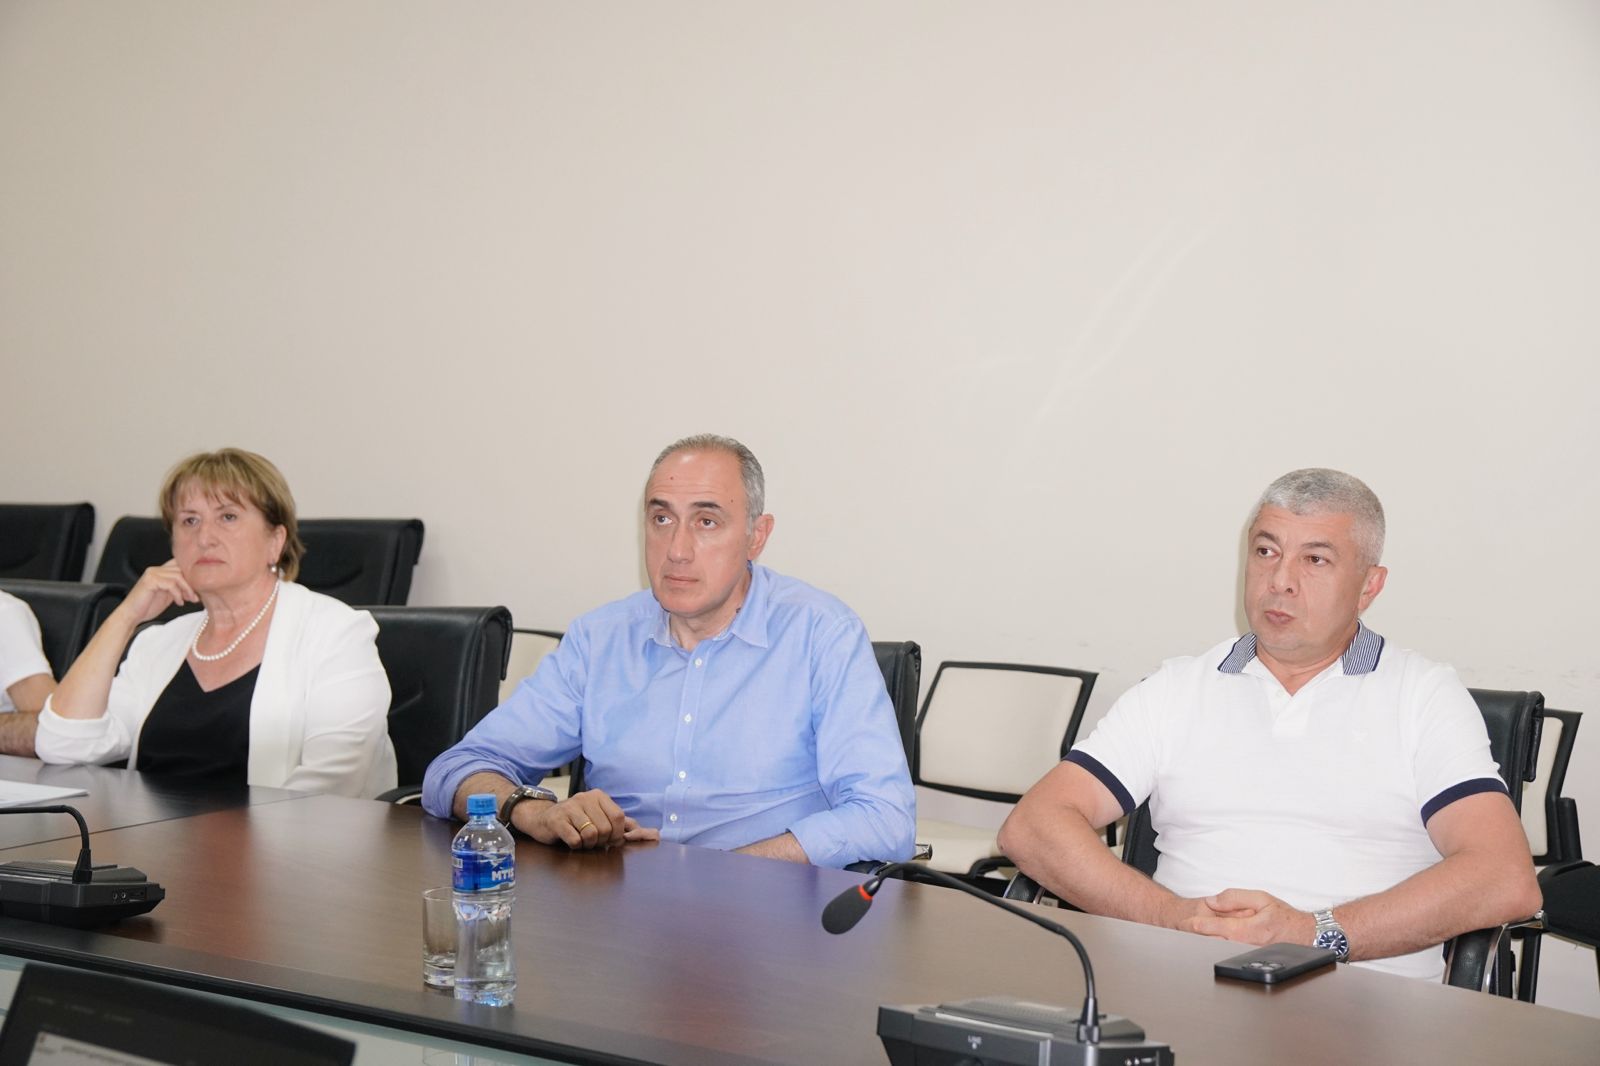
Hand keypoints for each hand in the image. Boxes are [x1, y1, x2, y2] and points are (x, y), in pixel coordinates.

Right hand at [120, 561, 197, 624]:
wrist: (131, 615)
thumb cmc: (147, 607)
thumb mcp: (168, 595)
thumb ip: (178, 588)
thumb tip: (196, 588)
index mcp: (159, 571)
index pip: (179, 565)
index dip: (191, 576)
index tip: (197, 590)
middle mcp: (155, 569)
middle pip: (181, 569)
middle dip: (191, 584)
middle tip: (195, 597)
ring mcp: (152, 574)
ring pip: (178, 576)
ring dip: (187, 590)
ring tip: (189, 600)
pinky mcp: (150, 581)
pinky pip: (171, 584)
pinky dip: (178, 594)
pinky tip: (179, 602)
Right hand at [520, 788, 658, 849]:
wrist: (542, 819)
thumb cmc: (576, 821)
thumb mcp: (600, 818)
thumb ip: (624, 825)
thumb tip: (652, 834)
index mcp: (598, 796)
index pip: (618, 817)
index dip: (616, 833)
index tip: (609, 840)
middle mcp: (585, 798)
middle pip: (605, 828)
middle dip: (601, 841)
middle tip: (592, 841)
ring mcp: (569, 808)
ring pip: (591, 835)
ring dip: (587, 844)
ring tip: (581, 840)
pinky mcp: (556, 820)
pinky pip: (575, 840)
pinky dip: (575, 845)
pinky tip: (570, 840)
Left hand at [1181, 888, 1315, 946]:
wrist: (1303, 935)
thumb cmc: (1284, 917)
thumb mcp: (1261, 898)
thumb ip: (1235, 897)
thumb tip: (1213, 901)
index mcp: (1249, 930)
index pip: (1219, 928)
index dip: (1202, 924)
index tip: (1189, 921)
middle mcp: (1246, 946)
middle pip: (1215, 941)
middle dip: (1200, 934)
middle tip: (1187, 926)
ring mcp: (1246, 955)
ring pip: (1220, 947)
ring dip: (1206, 939)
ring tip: (1196, 930)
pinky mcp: (1247, 959)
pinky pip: (1228, 950)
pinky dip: (1217, 943)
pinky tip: (1212, 937)